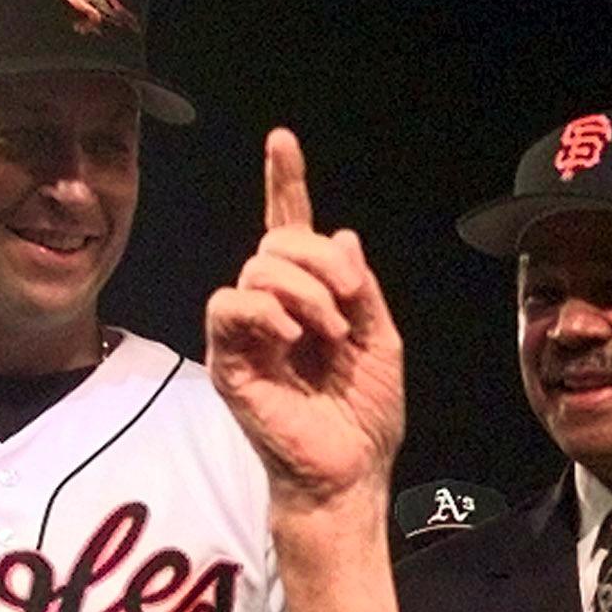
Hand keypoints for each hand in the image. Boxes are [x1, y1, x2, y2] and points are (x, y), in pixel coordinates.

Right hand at [207, 129, 404, 510]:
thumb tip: (341, 235)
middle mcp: (273, 307)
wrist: (350, 471)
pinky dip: (266, 309)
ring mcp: (248, 332)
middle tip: (351, 303)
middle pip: (278, 240)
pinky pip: (229, 305)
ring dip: (306, 291)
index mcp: (310, 298)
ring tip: (330, 333)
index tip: (282, 140)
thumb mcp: (382, 340)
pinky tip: (292, 335)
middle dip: (321, 259)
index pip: (290, 229)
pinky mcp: (229, 360)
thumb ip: (362, 287)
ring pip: (257, 266)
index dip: (284, 183)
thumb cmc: (363, 416)